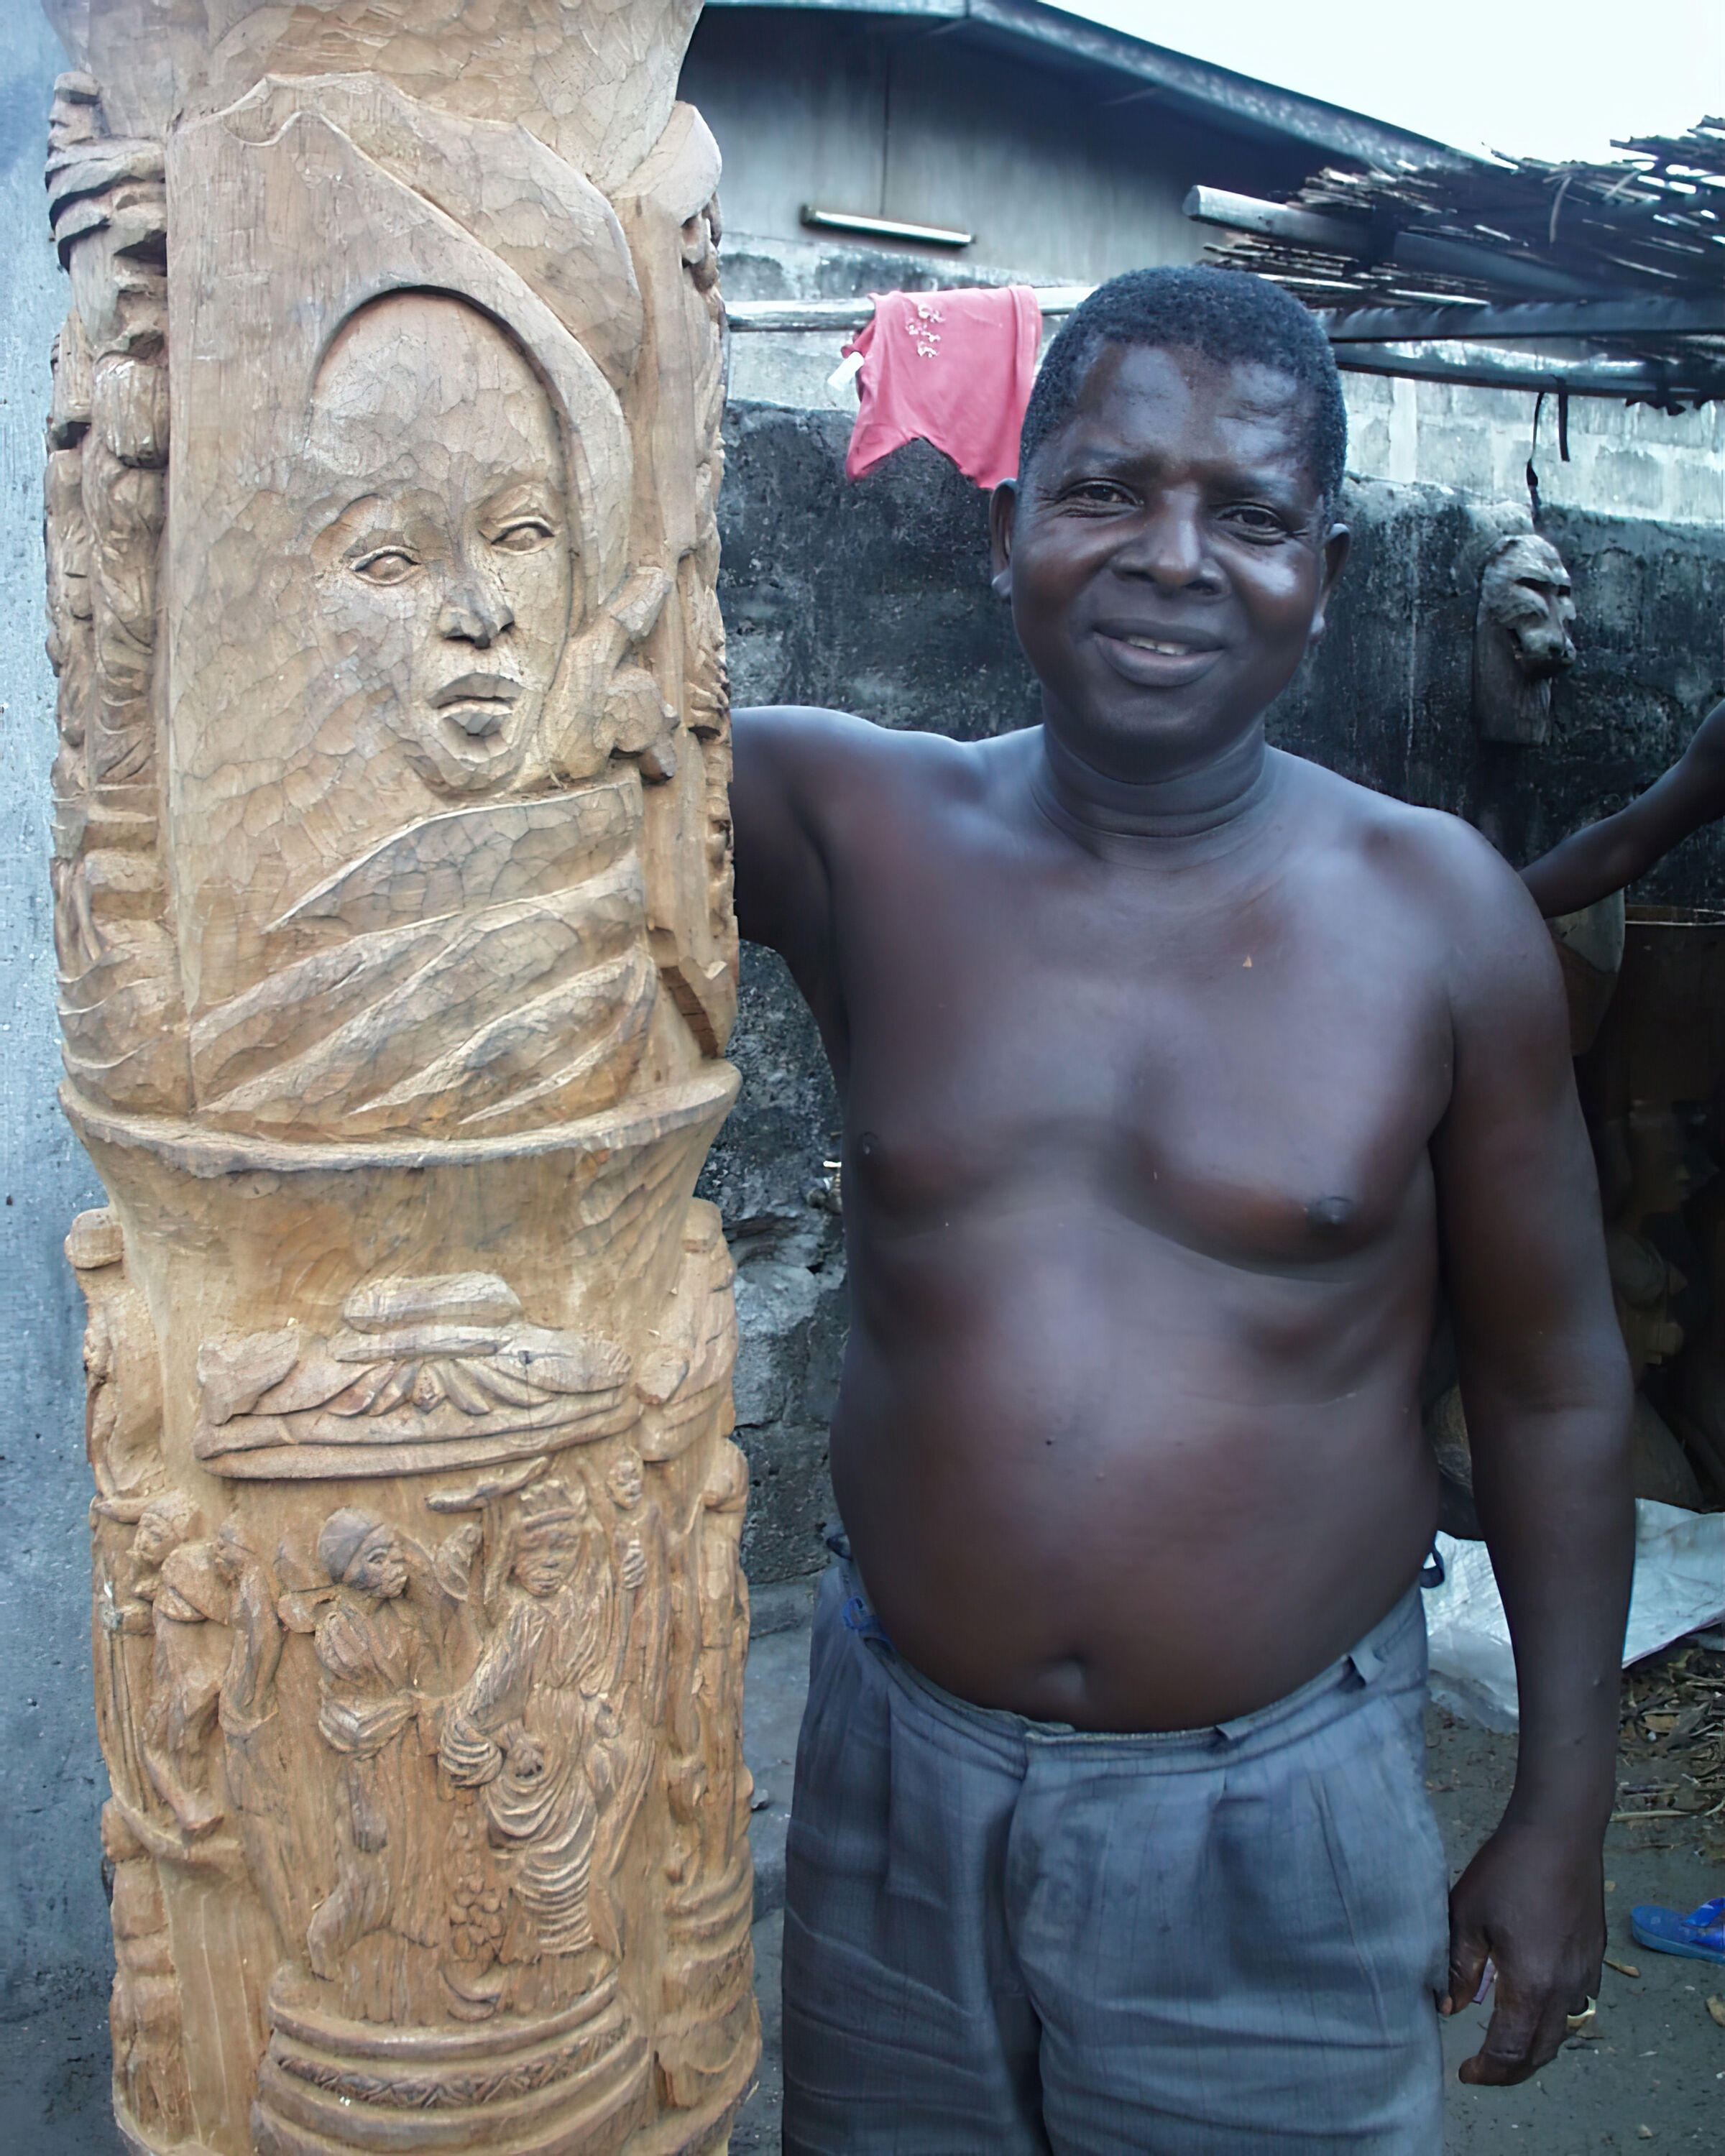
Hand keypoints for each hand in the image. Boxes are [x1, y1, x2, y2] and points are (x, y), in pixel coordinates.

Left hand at [1442, 1819, 1604, 2084]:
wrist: (1559, 1831)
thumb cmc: (1507, 1868)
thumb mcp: (1467, 1915)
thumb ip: (1458, 1967)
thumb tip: (1448, 2008)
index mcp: (1531, 1983)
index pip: (1510, 2050)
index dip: (1486, 2071)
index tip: (1464, 2073)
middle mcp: (1566, 1987)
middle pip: (1541, 2051)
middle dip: (1511, 2070)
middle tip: (1483, 2069)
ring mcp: (1586, 1972)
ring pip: (1562, 2030)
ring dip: (1534, 2046)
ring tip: (1504, 2042)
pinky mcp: (1595, 1955)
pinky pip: (1577, 2003)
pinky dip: (1554, 2018)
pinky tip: (1533, 2003)